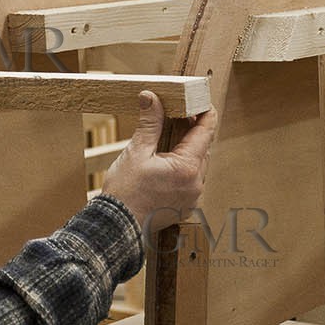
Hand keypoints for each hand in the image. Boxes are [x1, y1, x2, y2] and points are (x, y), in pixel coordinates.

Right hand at [101, 91, 216, 237]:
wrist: (118, 226)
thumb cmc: (124, 192)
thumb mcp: (136, 152)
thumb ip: (149, 124)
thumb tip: (151, 98)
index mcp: (187, 168)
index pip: (206, 132)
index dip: (206, 113)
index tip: (202, 101)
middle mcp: (196, 184)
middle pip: (202, 148)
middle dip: (193, 131)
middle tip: (179, 115)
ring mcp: (192, 198)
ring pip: (197, 165)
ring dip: (188, 151)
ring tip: (169, 139)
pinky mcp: (186, 206)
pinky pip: (191, 181)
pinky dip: (183, 169)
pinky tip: (166, 163)